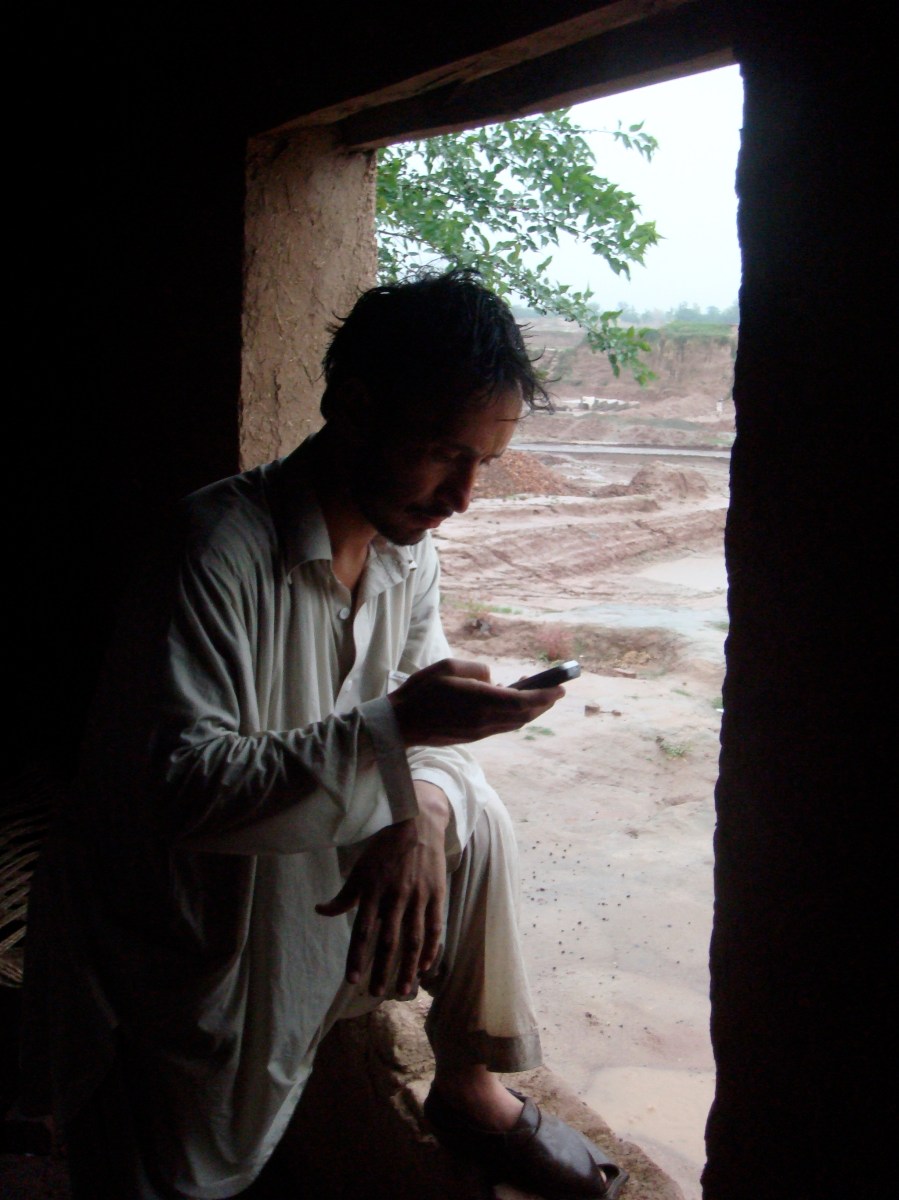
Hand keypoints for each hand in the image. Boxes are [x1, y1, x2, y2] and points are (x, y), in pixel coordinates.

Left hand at [315, 782, 449, 996]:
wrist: (418, 824)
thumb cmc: (385, 848)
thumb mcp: (360, 869)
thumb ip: (344, 895)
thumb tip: (320, 910)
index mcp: (373, 891)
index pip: (362, 931)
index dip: (357, 957)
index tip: (352, 980)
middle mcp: (395, 897)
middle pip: (388, 941)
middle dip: (382, 970)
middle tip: (376, 993)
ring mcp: (418, 896)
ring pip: (413, 939)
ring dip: (407, 967)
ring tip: (402, 989)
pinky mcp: (436, 894)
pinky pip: (434, 926)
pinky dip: (431, 948)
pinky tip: (425, 966)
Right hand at [388, 658, 562, 747]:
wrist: (400, 724)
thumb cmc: (420, 690)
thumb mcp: (448, 666)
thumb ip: (477, 670)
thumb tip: (492, 679)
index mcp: (479, 701)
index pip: (522, 701)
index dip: (544, 696)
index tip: (560, 688)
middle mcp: (484, 720)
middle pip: (524, 716)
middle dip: (543, 704)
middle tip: (556, 691)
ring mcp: (479, 732)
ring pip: (515, 724)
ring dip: (530, 712)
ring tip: (538, 696)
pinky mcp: (473, 737)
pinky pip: (502, 727)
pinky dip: (514, 716)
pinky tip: (512, 704)